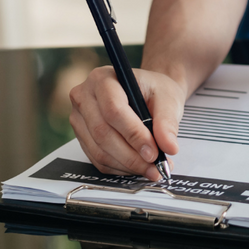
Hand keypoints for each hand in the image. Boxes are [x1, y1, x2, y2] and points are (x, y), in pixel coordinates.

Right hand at [69, 67, 184, 180]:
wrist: (149, 92)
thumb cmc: (156, 91)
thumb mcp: (168, 99)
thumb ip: (168, 122)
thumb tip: (169, 147)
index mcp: (103, 78)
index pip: (114, 110)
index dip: (134, 135)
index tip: (153, 152)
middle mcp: (84, 97)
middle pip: (102, 132)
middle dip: (131, 155)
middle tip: (155, 166)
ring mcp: (79, 118)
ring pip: (98, 150)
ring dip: (126, 165)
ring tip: (151, 169)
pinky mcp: (82, 136)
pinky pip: (97, 159)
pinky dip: (120, 168)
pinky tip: (138, 167)